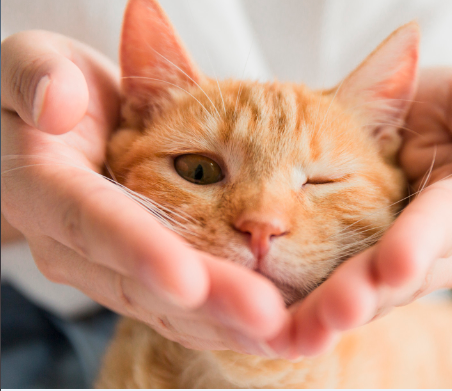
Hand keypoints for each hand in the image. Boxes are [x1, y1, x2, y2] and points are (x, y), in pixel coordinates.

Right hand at [1, 30, 286, 355]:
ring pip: (166, 305)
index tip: (187, 279)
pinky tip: (270, 328)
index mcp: (47, 188)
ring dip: (225, 322)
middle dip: (205, 302)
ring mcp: (109, 264)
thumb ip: (36, 75)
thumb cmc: (51, 87)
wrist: (61, 122)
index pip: (93, 222)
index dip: (138, 251)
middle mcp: (75, 243)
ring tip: (283, 331)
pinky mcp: (140, 271)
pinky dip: (223, 320)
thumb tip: (56, 104)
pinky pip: (180, 305)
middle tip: (266, 317)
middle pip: (141, 281)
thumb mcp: (29, 60)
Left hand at [279, 67, 451, 356]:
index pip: (443, 224)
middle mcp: (438, 246)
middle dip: (369, 291)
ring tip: (306, 325)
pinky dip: (312, 308)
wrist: (389, 113)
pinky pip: (339, 290)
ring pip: (370, 291)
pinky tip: (288, 325)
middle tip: (337, 308)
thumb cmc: (433, 101)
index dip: (420, 243)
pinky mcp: (361, 267)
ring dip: (337, 309)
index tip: (395, 263)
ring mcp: (398, 261)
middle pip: (402, 272)